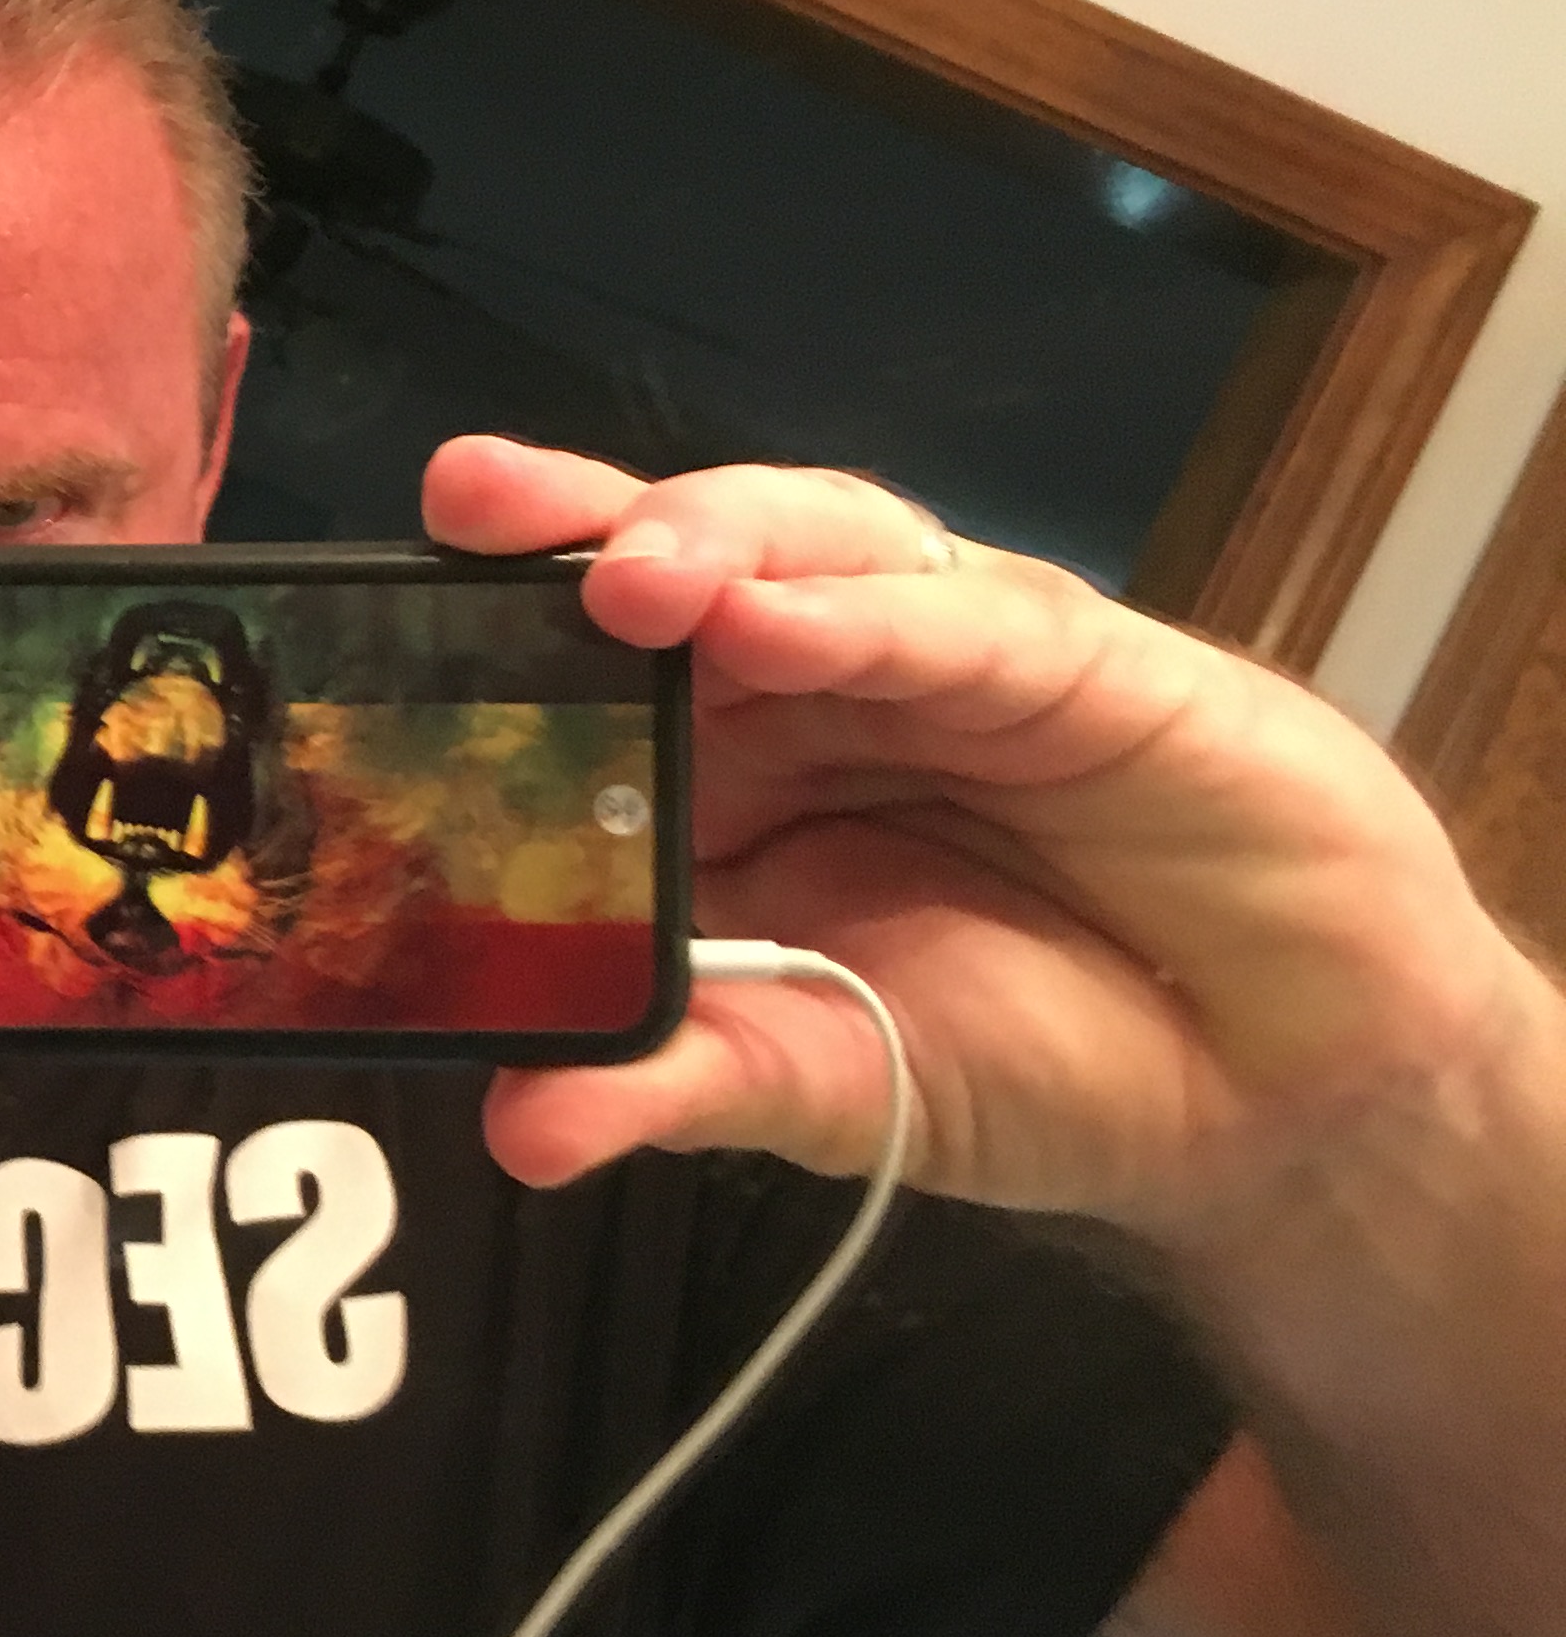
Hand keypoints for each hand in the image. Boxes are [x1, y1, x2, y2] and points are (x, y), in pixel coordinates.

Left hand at [420, 436, 1545, 1225]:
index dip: (479, 627)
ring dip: (704, 540)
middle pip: (668, 566)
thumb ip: (687, 1086)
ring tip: (617, 570)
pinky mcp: (1078, 662)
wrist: (1275, 1096)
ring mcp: (937, 656)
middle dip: (564, 530)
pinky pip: (957, 617)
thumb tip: (519, 1128)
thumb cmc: (1037, 1055)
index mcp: (719, 769)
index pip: (578, 667)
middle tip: (467, 509)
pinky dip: (861, 611)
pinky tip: (773, 611)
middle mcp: (810, 685)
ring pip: (801, 546)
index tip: (360, 619)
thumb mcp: (836, 1086)